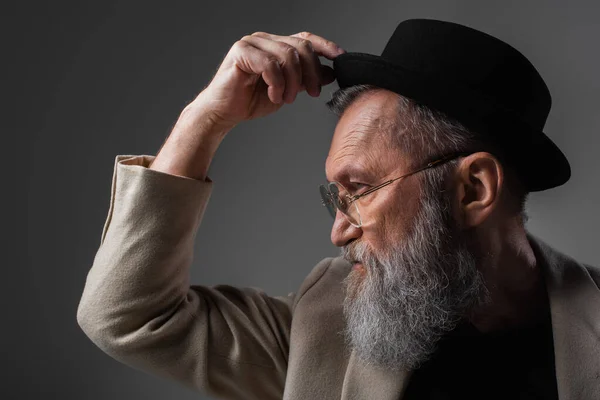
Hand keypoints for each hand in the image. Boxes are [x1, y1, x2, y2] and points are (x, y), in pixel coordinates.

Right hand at [190, 31, 345, 126]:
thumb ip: (306, 80)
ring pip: (287, 56)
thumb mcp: (287, 90)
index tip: (340, 58)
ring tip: (286, 98)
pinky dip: (277, 83)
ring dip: (293, 82)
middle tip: (313, 93)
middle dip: (311, 73)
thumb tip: (330, 72)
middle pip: (301, 47)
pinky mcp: (241, 52)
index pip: (305, 39)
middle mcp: (264, 40)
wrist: (224, 113)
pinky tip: (273, 96)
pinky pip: (270, 64)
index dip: (325, 47)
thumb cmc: (249, 101)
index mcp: (275, 45)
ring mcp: (252, 43)